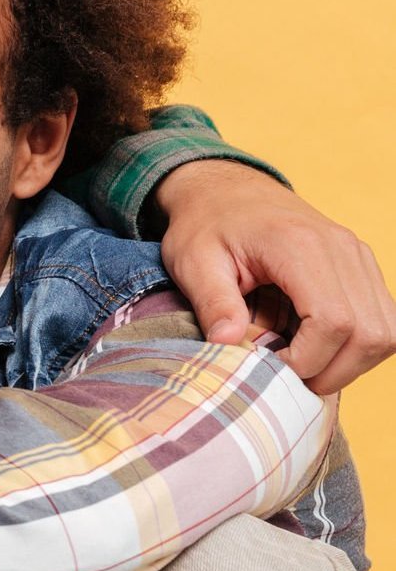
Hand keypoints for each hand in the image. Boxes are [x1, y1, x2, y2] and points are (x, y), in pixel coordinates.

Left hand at [157, 159, 395, 392]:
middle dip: (332, 371)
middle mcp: (343, 249)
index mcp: (301, 245)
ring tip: (303, 367)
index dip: (308, 359)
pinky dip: (358, 345)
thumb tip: (226, 345)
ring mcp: (359, 257)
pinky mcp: (362, 267)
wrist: (229, 191)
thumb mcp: (193, 261)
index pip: (333, 321)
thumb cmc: (207, 225)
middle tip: (287, 380)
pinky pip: (384, 318)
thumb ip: (212, 303)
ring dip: (350, 364)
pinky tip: (318, 349)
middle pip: (370, 333)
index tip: (270, 368)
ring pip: (387, 331)